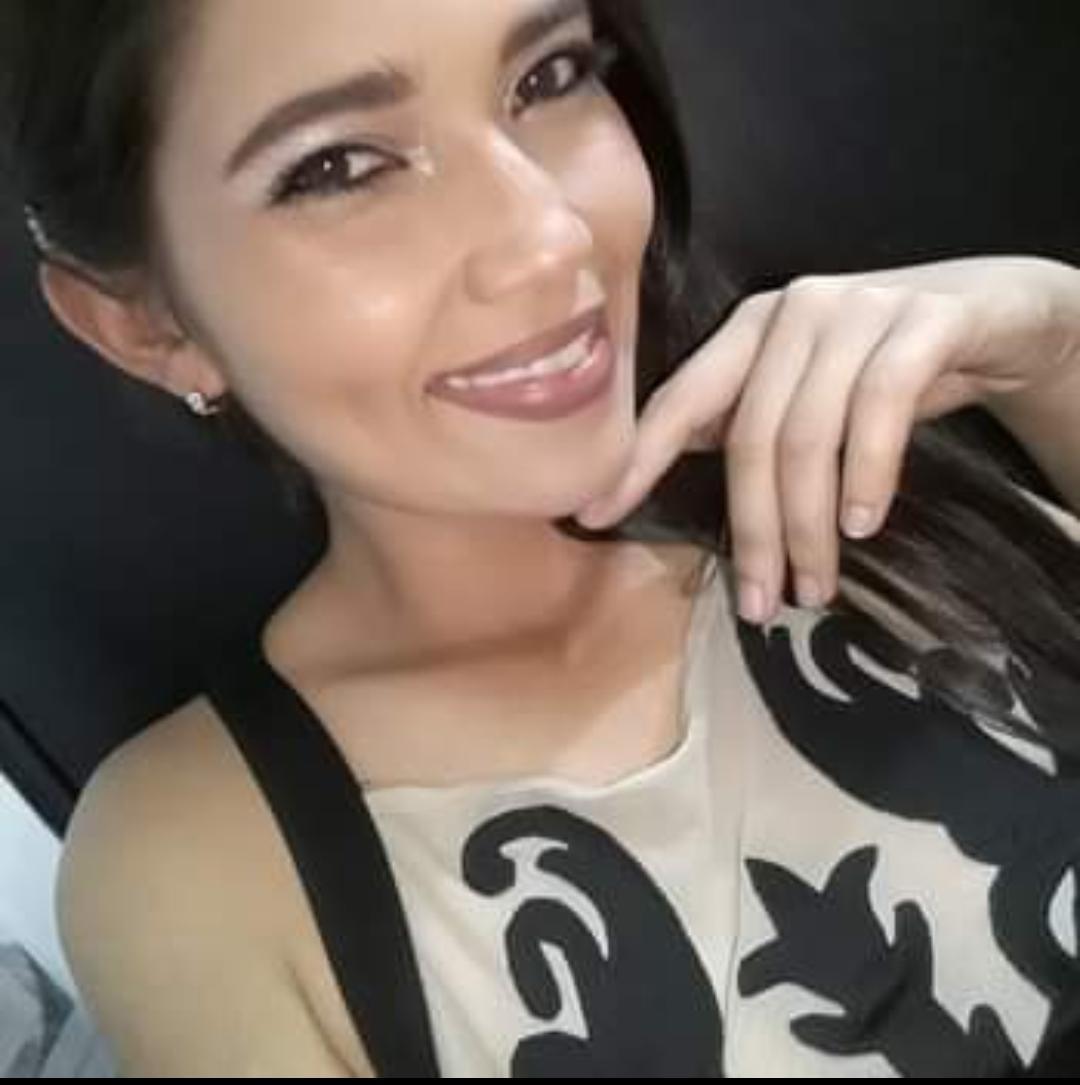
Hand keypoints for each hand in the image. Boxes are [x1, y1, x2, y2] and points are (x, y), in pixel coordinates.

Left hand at [574, 254, 1079, 623]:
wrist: (995, 312)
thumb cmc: (880, 367)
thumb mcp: (805, 392)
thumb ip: (745, 423)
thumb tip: (662, 485)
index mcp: (749, 329)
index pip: (679, 400)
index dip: (636, 461)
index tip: (593, 518)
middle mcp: (793, 311)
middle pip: (750, 437)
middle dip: (754, 532)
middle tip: (762, 604)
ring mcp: (858, 308)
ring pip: (809, 434)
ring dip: (809, 524)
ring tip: (815, 584)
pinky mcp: (924, 321)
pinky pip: (881, 407)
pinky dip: (868, 474)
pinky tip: (865, 523)